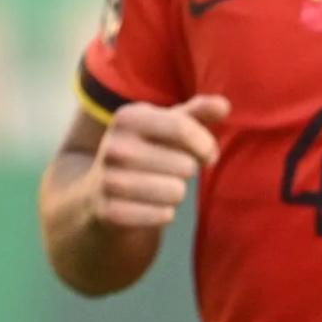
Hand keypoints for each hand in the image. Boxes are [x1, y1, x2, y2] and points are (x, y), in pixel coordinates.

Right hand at [94, 93, 228, 229]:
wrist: (98, 193)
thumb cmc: (146, 151)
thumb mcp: (167, 125)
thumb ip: (197, 112)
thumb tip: (224, 106)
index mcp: (128, 118)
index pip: (182, 128)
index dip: (205, 145)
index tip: (208, 154)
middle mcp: (114, 146)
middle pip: (185, 165)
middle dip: (186, 172)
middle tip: (169, 171)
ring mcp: (108, 180)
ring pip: (175, 193)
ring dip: (176, 194)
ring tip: (159, 188)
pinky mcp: (109, 212)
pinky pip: (162, 215)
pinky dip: (164, 214)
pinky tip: (150, 207)